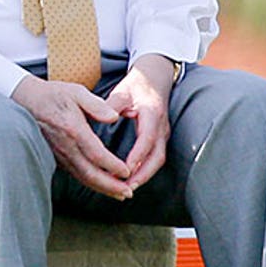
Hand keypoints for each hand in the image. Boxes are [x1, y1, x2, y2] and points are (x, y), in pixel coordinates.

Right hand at [11, 75, 131, 199]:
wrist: (27, 100)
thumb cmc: (54, 94)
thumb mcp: (77, 92)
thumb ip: (97, 105)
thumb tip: (114, 117)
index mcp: (73, 129)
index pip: (96, 154)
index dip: (112, 166)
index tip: (127, 172)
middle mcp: (66, 146)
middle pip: (90, 173)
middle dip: (110, 186)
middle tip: (128, 193)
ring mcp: (59, 154)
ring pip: (82, 177)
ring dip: (102, 188)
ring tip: (120, 194)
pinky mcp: (57, 157)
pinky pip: (75, 174)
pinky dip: (90, 182)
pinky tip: (102, 184)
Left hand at [105, 54, 175, 192]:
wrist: (155, 78)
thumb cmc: (137, 84)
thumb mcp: (122, 91)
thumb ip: (111, 105)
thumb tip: (102, 118)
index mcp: (152, 113)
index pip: (147, 138)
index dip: (137, 155)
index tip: (125, 168)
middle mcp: (161, 126)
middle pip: (157, 156)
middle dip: (143, 174)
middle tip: (126, 187)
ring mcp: (163, 133)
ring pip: (158, 160)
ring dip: (144, 175)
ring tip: (126, 188)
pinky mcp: (161, 138)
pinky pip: (155, 158)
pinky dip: (145, 170)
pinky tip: (131, 179)